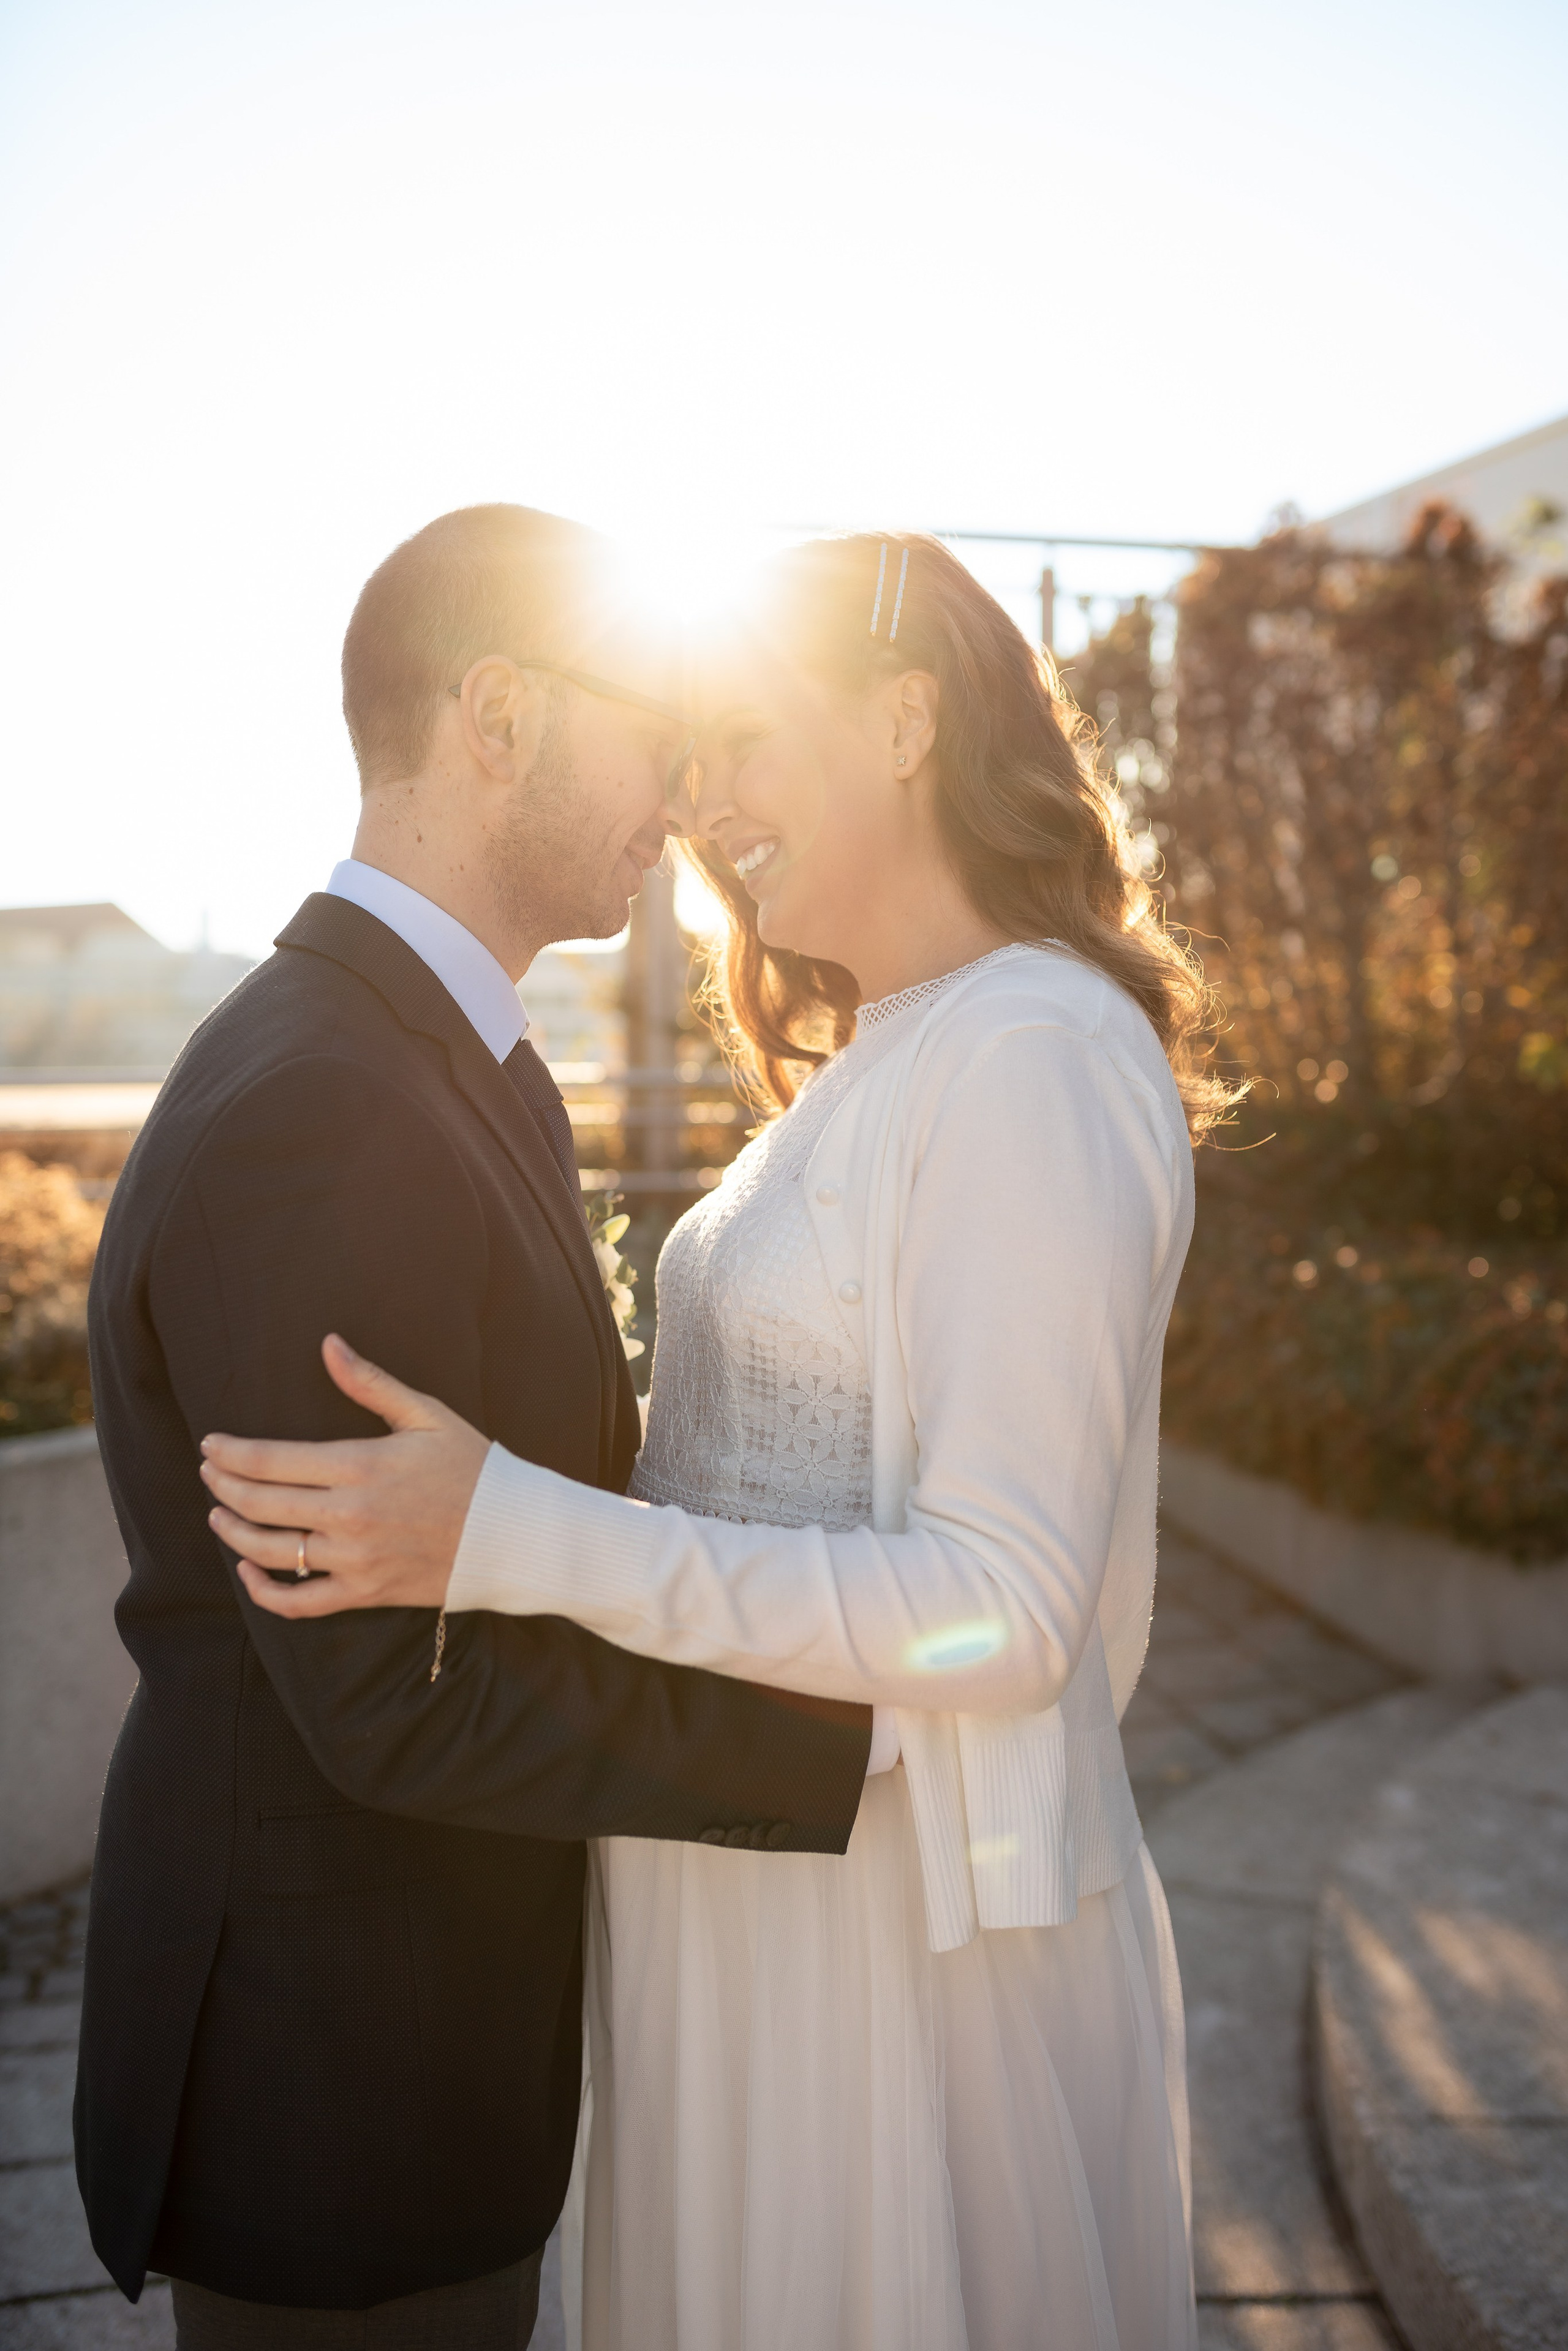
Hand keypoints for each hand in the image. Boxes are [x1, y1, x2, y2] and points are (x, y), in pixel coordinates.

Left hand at [200, 1334, 489, 1619]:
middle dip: (223, 1485)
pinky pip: (299, 1602)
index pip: (270, 1460)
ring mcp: (354, 1559)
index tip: (210, 1445)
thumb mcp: (426, 1415)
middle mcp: (349, 1515)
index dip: (230, 1453)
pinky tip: (248, 1574)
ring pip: (269, 1551)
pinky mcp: (364, 1592)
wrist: (512, 1532)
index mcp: (360, 1465)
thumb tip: (328, 1343)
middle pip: (260, 1503)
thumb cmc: (471, 1466)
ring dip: (232, 1532)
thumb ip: (369, 1382)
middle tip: (208, 1471)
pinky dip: (264, 1593)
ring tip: (217, 1514)